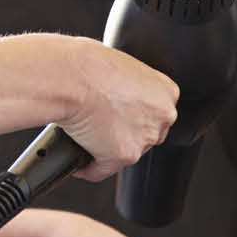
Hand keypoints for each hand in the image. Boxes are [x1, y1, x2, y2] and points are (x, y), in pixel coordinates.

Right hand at [56, 40, 178, 179]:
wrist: (71, 78)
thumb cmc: (88, 66)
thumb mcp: (122, 68)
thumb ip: (131, 88)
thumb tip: (120, 99)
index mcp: (166, 92)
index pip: (155, 112)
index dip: (134, 114)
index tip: (119, 115)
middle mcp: (162, 116)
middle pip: (145, 134)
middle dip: (123, 133)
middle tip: (99, 125)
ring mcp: (145, 138)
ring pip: (125, 153)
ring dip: (106, 150)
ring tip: (84, 137)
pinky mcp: (124, 155)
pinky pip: (102, 170)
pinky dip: (88, 168)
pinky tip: (78, 161)